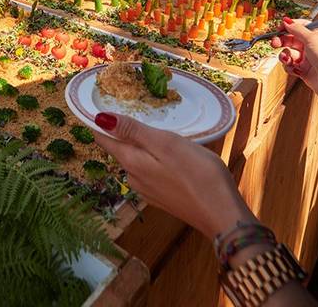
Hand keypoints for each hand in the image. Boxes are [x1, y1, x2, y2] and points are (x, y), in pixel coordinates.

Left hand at [93, 113, 253, 239]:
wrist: (221, 214)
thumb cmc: (197, 174)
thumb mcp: (165, 144)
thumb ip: (133, 132)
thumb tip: (99, 118)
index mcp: (132, 162)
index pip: (104, 138)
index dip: (98, 121)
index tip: (96, 103)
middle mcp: (134, 178)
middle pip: (120, 149)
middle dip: (121, 130)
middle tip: (128, 107)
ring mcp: (149, 190)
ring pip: (137, 160)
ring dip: (140, 144)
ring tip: (151, 127)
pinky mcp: (163, 196)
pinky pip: (150, 171)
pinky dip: (153, 158)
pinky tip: (168, 153)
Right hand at [270, 18, 317, 119]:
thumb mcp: (312, 39)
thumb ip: (297, 29)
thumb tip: (287, 21)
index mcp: (317, 35)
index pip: (300, 26)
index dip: (288, 26)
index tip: (279, 28)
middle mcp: (313, 46)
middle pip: (292, 40)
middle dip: (282, 41)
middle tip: (274, 43)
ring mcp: (308, 59)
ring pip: (289, 53)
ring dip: (284, 55)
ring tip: (286, 59)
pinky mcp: (305, 71)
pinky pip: (291, 66)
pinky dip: (289, 67)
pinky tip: (292, 68)